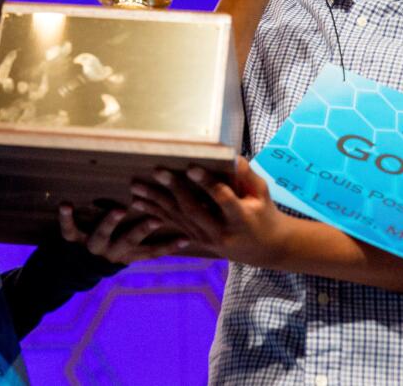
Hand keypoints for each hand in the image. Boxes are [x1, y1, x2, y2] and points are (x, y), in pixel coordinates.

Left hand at [58, 204, 189, 264]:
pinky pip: (68, 228)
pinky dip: (66, 217)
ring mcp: (91, 246)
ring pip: (102, 234)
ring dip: (111, 222)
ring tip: (119, 209)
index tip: (185, 238)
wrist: (68, 273)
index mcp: (125, 255)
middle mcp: (110, 252)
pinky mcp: (71, 240)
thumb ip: (141, 242)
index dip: (167, 247)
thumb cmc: (103, 254)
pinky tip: (66, 203)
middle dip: (142, 230)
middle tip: (155, 219)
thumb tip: (176, 226)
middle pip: (128, 241)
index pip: (150, 252)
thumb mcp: (123, 253)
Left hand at [130, 157, 289, 268]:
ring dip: (156, 202)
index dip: (207, 184)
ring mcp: (207, 240)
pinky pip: (174, 226)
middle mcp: (222, 232)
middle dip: (174, 190)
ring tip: (136, 188)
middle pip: (194, 210)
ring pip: (179, 219)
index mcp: (241, 218)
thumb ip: (245, 174)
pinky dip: (155, 214)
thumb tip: (227, 154)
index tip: (192, 166)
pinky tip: (138, 204)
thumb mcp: (262, 192)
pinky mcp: (198, 241)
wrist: (266, 248)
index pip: (223, 199)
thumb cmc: (264, 212)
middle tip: (157, 170)